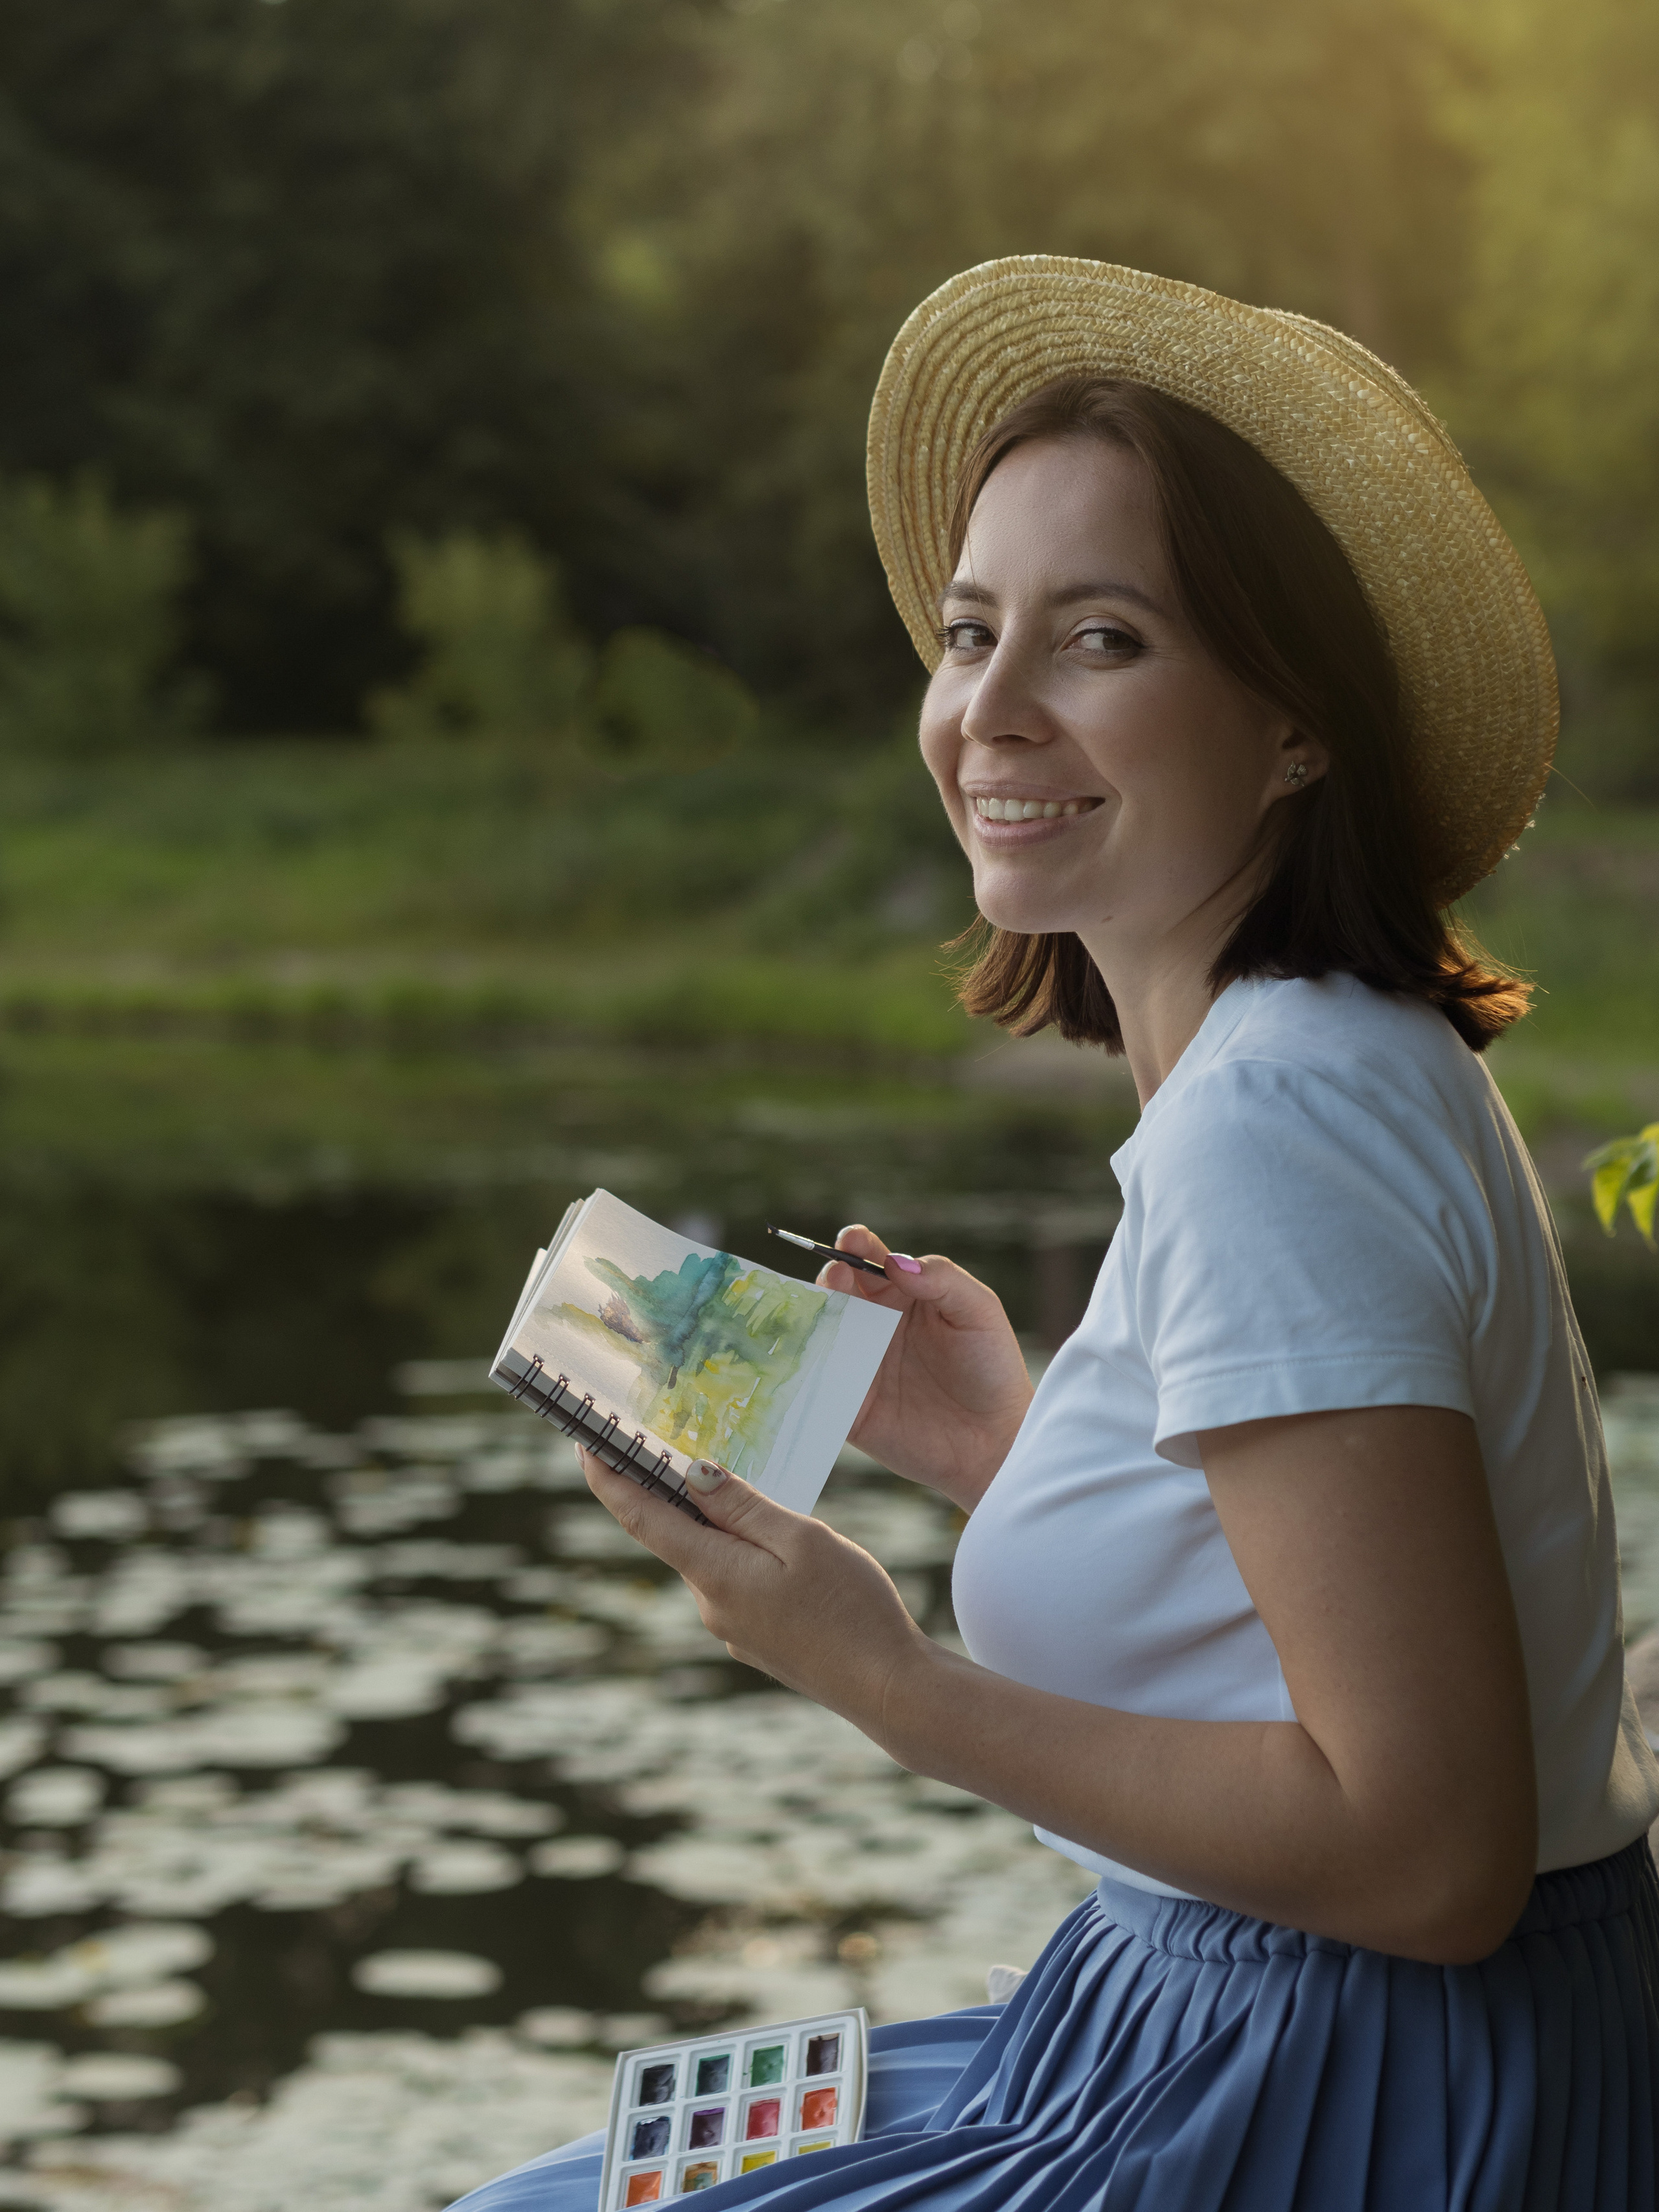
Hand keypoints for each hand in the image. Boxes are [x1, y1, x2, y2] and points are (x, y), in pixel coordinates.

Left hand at [578, 1448, 929, 1727]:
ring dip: (715, 1522)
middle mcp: (710, 1605)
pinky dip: (738, 1551)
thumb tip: (693, 1475)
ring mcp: (731, 1627)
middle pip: (676, 1535)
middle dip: (671, 1491)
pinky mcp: (754, 1639)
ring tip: (744, 1486)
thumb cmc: (852, 1608)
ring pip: (710, 1557)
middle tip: (672, 1439)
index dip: (608, 1478)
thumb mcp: (802, 1540)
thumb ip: (744, 1507)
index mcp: (715, 1575)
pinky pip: (734, 1580)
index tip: (584, 1443)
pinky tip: (777, 1542)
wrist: (887, 1689)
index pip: (642, 1518)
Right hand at [817, 1225, 1031, 1508]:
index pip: (871, 1260)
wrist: (994, 1443)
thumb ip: (942, 1280)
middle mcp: (875, 1325)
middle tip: (836, 1275)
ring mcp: (858, 1365)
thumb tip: (894, 1262)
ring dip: (813, 1318)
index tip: (851, 1240)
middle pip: (839, 1291)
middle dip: (831, 1277)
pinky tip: (806, 1358)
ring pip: (822, 1333)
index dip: (856, 1245)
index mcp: (903, 1295)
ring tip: (822, 1310)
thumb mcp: (979, 1312)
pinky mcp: (848, 1406)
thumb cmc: (992, 1369)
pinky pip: (818, 1384)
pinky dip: (806, 1371)